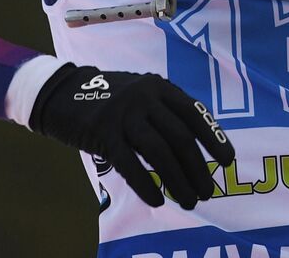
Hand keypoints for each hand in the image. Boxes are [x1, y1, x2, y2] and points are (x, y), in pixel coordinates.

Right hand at [28, 64, 234, 208]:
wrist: (61, 91)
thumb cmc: (109, 98)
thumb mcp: (141, 95)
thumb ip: (165, 113)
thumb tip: (194, 150)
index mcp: (160, 86)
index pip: (195, 114)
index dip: (214, 139)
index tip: (228, 161)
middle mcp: (146, 97)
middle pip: (180, 137)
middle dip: (198, 168)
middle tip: (208, 192)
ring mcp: (123, 113)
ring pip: (159, 153)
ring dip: (178, 181)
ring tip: (189, 201)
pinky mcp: (102, 132)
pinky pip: (130, 164)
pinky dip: (146, 185)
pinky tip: (157, 200)